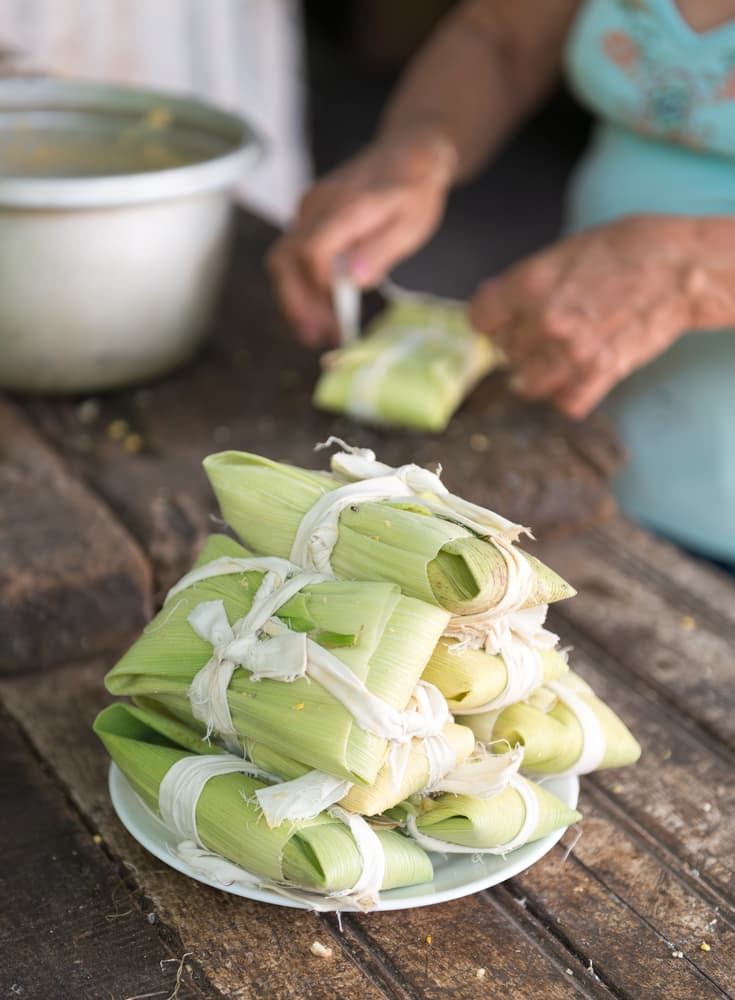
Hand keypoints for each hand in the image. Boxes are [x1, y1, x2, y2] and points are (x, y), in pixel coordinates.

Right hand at [266, 128, 455, 345]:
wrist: (408, 154)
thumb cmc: (414, 191)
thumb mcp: (412, 224)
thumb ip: (382, 249)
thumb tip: (353, 280)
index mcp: (347, 206)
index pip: (313, 251)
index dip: (320, 289)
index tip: (340, 315)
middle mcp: (317, 205)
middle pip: (285, 260)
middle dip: (296, 304)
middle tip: (317, 338)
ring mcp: (307, 210)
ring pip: (283, 261)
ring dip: (295, 300)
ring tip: (317, 333)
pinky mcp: (306, 217)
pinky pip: (293, 256)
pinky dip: (302, 286)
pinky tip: (320, 310)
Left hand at [469, 215, 718, 418]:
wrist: (679, 268)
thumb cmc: (625, 249)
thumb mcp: (564, 252)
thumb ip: (524, 281)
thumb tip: (490, 299)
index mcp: (529, 284)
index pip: (479, 320)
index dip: (490, 320)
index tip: (501, 321)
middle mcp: (544, 321)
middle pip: (504, 352)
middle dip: (518, 344)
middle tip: (542, 333)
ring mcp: (571, 352)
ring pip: (528, 384)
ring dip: (537, 375)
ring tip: (554, 359)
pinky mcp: (600, 374)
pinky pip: (565, 403)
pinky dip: (567, 396)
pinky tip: (575, 378)